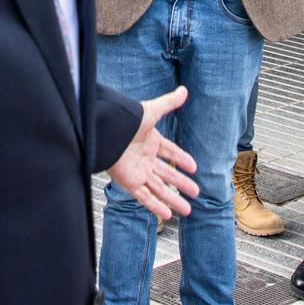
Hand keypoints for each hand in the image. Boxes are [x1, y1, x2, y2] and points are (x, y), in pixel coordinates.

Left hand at [108, 86, 199, 219]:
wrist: (106, 131)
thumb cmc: (126, 120)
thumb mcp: (151, 111)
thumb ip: (168, 103)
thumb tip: (184, 90)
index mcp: (150, 140)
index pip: (170, 151)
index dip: (181, 159)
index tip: (194, 167)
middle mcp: (145, 157)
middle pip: (167, 173)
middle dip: (181, 183)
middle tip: (196, 192)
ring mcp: (137, 171)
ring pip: (159, 188)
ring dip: (173, 199)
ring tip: (187, 210)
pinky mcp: (129, 182)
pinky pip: (144, 196)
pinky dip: (155, 206)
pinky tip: (167, 214)